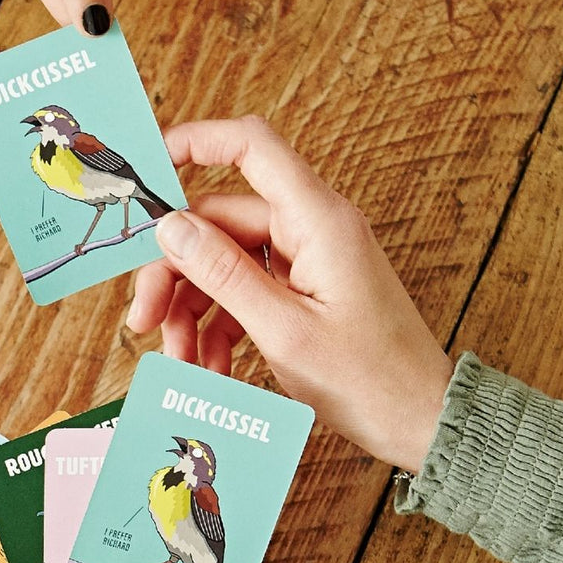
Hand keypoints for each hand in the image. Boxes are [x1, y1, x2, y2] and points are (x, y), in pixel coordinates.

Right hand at [126, 116, 452, 471]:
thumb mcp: (284, 330)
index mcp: (318, 221)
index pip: (251, 147)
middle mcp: (312, 230)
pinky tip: (210, 368)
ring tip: (181, 361)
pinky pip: (245, 293)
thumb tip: (171, 226)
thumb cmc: (370, 379)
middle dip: (174, 272)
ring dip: (192, 311)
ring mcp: (308, 261)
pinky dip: (219, 327)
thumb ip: (223, 273)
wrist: (420, 420)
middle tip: (142, 320)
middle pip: (218, 222)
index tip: (149, 165)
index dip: (196, 142)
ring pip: (224, 263)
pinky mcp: (304, 291)